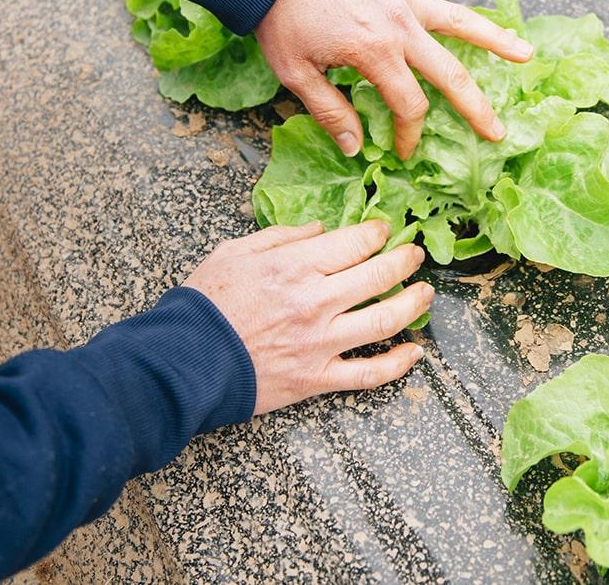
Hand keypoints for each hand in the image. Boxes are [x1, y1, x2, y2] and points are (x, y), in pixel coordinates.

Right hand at [184, 219, 430, 414]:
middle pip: (380, 275)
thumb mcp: (234, 252)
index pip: (355, 242)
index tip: (386, 229)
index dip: (378, 232)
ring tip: (425, 294)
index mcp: (294, 266)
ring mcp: (320, 342)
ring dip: (414, 304)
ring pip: (385, 321)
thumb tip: (320, 228)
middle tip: (415, 255)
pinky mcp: (317, 378)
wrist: (183, 363)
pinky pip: (368, 374)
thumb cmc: (203, 305)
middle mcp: (315, 301)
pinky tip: (414, 352)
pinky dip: (398, 365)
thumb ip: (281, 237)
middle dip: (405, 260)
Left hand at [255, 0, 534, 159]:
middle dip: (475, 107)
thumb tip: (357, 148)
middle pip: (450, 73)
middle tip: (498, 132)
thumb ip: (330, 111)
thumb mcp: (296, 73)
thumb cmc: (278, 18)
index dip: (411, 134)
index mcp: (375, 55)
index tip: (405, 151)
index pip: (408, 106)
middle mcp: (400, 26)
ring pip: (461, 20)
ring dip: (496, 38)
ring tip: (526, 54)